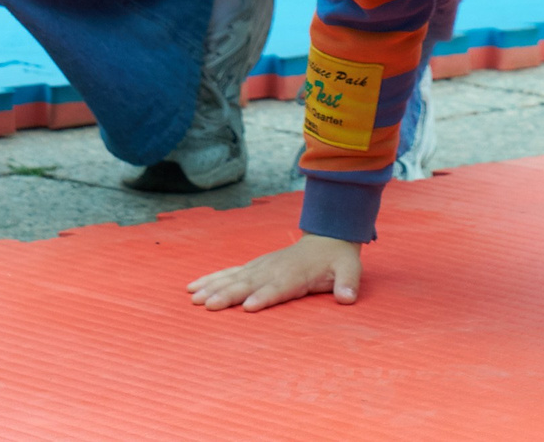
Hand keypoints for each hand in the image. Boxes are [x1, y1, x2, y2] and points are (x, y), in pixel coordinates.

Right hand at [188, 235, 361, 312]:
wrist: (327, 236)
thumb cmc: (338, 259)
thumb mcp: (350, 269)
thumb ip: (348, 283)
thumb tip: (348, 297)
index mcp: (296, 274)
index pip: (277, 288)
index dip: (263, 297)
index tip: (247, 306)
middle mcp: (274, 270)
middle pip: (249, 284)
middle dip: (228, 295)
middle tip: (208, 305)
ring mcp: (261, 267)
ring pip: (234, 278)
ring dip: (213, 287)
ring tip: (194, 298)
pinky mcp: (254, 267)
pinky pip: (230, 273)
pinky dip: (211, 279)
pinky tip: (194, 287)